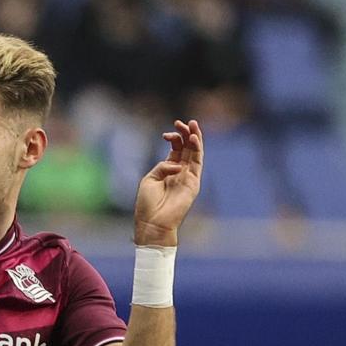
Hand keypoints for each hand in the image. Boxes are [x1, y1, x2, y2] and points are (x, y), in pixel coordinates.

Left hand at [134, 118, 202, 246]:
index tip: (166, 134)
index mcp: (168, 170)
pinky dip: (197, 150)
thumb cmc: (147, 204)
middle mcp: (180, 172)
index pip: (176, 149)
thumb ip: (162, 166)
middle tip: (182, 122)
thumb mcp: (150, 179)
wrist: (153, 223)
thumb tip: (175, 162)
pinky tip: (194, 139)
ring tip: (192, 124)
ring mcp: (188, 177)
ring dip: (195, 138)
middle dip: (185, 133)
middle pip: (187, 148)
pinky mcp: (194, 183)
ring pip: (195, 153)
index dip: (174, 138)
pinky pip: (198, 163)